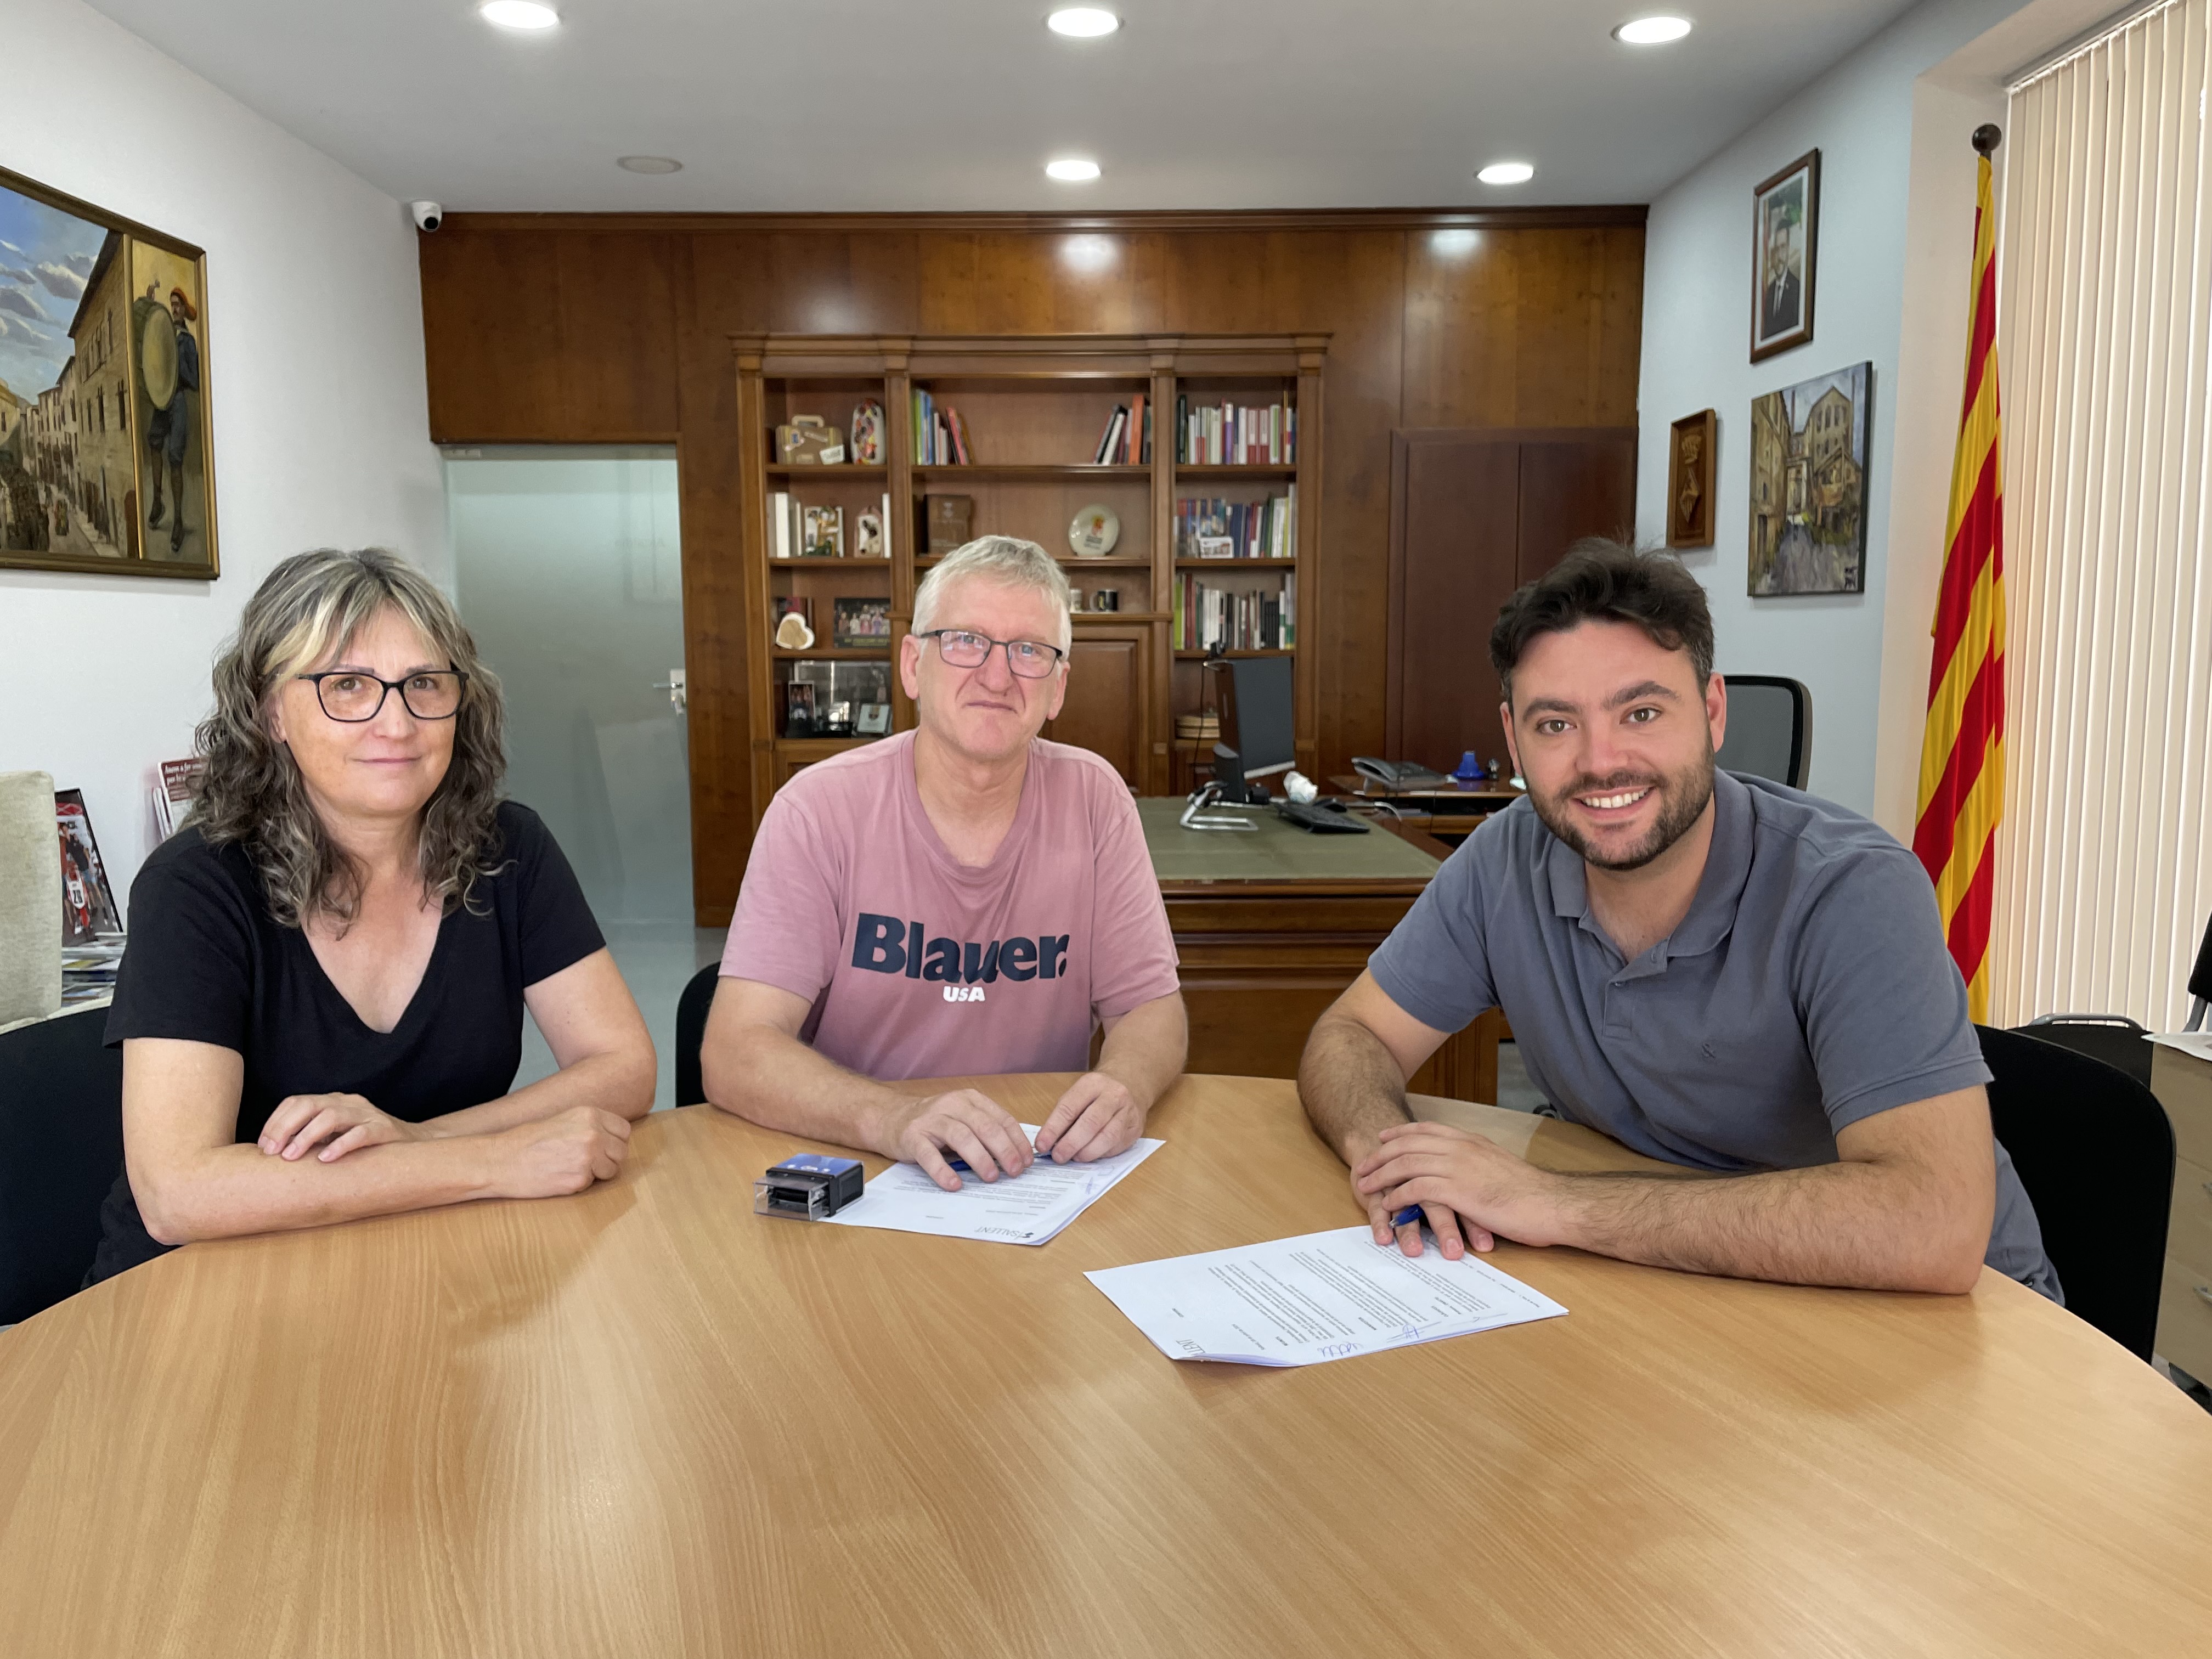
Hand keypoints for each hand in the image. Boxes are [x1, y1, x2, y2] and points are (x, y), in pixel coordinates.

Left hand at [258, 1093, 425, 1162]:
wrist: (414, 1144)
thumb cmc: (365, 1146)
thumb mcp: (334, 1137)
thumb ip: (310, 1138)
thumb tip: (271, 1154)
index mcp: (332, 1101)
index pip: (296, 1102)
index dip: (275, 1121)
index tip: (263, 1146)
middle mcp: (347, 1103)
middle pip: (309, 1104)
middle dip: (285, 1127)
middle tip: (271, 1152)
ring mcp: (367, 1114)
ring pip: (331, 1116)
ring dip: (306, 1136)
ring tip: (291, 1157)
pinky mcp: (384, 1129)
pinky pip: (360, 1134)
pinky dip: (340, 1145)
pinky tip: (326, 1159)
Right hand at [492, 1105, 633, 1198]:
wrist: (500, 1160)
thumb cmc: (526, 1141)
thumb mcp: (562, 1120)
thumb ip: (589, 1125)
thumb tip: (612, 1137)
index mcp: (590, 1114)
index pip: (623, 1130)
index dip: (613, 1141)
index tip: (602, 1147)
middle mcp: (594, 1133)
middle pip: (621, 1151)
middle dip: (607, 1158)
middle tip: (584, 1161)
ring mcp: (589, 1156)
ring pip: (612, 1170)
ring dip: (597, 1173)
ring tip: (570, 1168)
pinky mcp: (580, 1179)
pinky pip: (592, 1184)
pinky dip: (580, 1184)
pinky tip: (560, 1176)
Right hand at [880, 1089, 1031, 1191]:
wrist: (891, 1118)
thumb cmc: (934, 1123)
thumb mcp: (963, 1118)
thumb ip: (986, 1131)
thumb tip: (1016, 1157)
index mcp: (970, 1100)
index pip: (1001, 1119)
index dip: (1017, 1141)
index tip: (1027, 1161)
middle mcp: (952, 1104)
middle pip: (984, 1126)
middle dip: (1004, 1150)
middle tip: (1015, 1171)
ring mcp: (931, 1120)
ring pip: (961, 1137)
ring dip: (980, 1158)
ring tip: (991, 1177)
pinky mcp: (912, 1137)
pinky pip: (929, 1155)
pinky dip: (943, 1170)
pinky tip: (954, 1184)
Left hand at [1034, 1071, 1144, 1163]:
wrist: (1132, 1084)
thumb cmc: (1097, 1094)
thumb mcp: (1079, 1094)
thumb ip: (1065, 1116)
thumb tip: (1049, 1143)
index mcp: (1092, 1084)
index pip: (1070, 1107)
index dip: (1053, 1129)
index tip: (1041, 1145)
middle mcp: (1113, 1096)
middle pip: (1091, 1123)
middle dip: (1071, 1144)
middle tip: (1058, 1157)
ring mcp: (1128, 1112)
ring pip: (1108, 1137)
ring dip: (1087, 1152)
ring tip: (1075, 1158)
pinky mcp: (1135, 1129)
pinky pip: (1117, 1146)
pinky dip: (1101, 1154)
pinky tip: (1091, 1155)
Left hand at [1354, 1122, 1562, 1257]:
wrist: (1550, 1204)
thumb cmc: (1530, 1193)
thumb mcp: (1499, 1167)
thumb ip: (1477, 1164)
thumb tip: (1464, 1172)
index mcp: (1471, 1141)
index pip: (1426, 1130)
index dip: (1400, 1133)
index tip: (1383, 1137)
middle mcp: (1461, 1148)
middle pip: (1408, 1144)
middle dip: (1381, 1154)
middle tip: (1363, 1166)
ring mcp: (1458, 1167)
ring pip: (1407, 1164)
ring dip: (1381, 1175)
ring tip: (1365, 1186)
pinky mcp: (1457, 1190)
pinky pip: (1416, 1189)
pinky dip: (1397, 1196)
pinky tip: (1388, 1205)